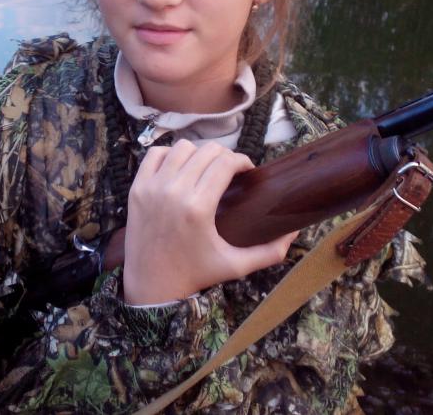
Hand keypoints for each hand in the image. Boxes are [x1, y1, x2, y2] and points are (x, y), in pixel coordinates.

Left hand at [122, 140, 298, 304]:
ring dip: (199, 154)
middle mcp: (173, 192)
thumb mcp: (236, 266)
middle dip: (225, 157)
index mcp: (198, 208)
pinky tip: (181, 169)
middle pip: (207, 151)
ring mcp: (152, 188)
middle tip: (230, 172)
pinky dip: (170, 155)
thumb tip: (295, 233)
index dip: (242, 161)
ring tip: (206, 170)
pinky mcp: (137, 188)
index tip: (247, 172)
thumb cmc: (196, 274)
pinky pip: (155, 154)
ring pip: (182, 147)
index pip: (225, 162)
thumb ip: (269, 252)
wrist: (152, 284)